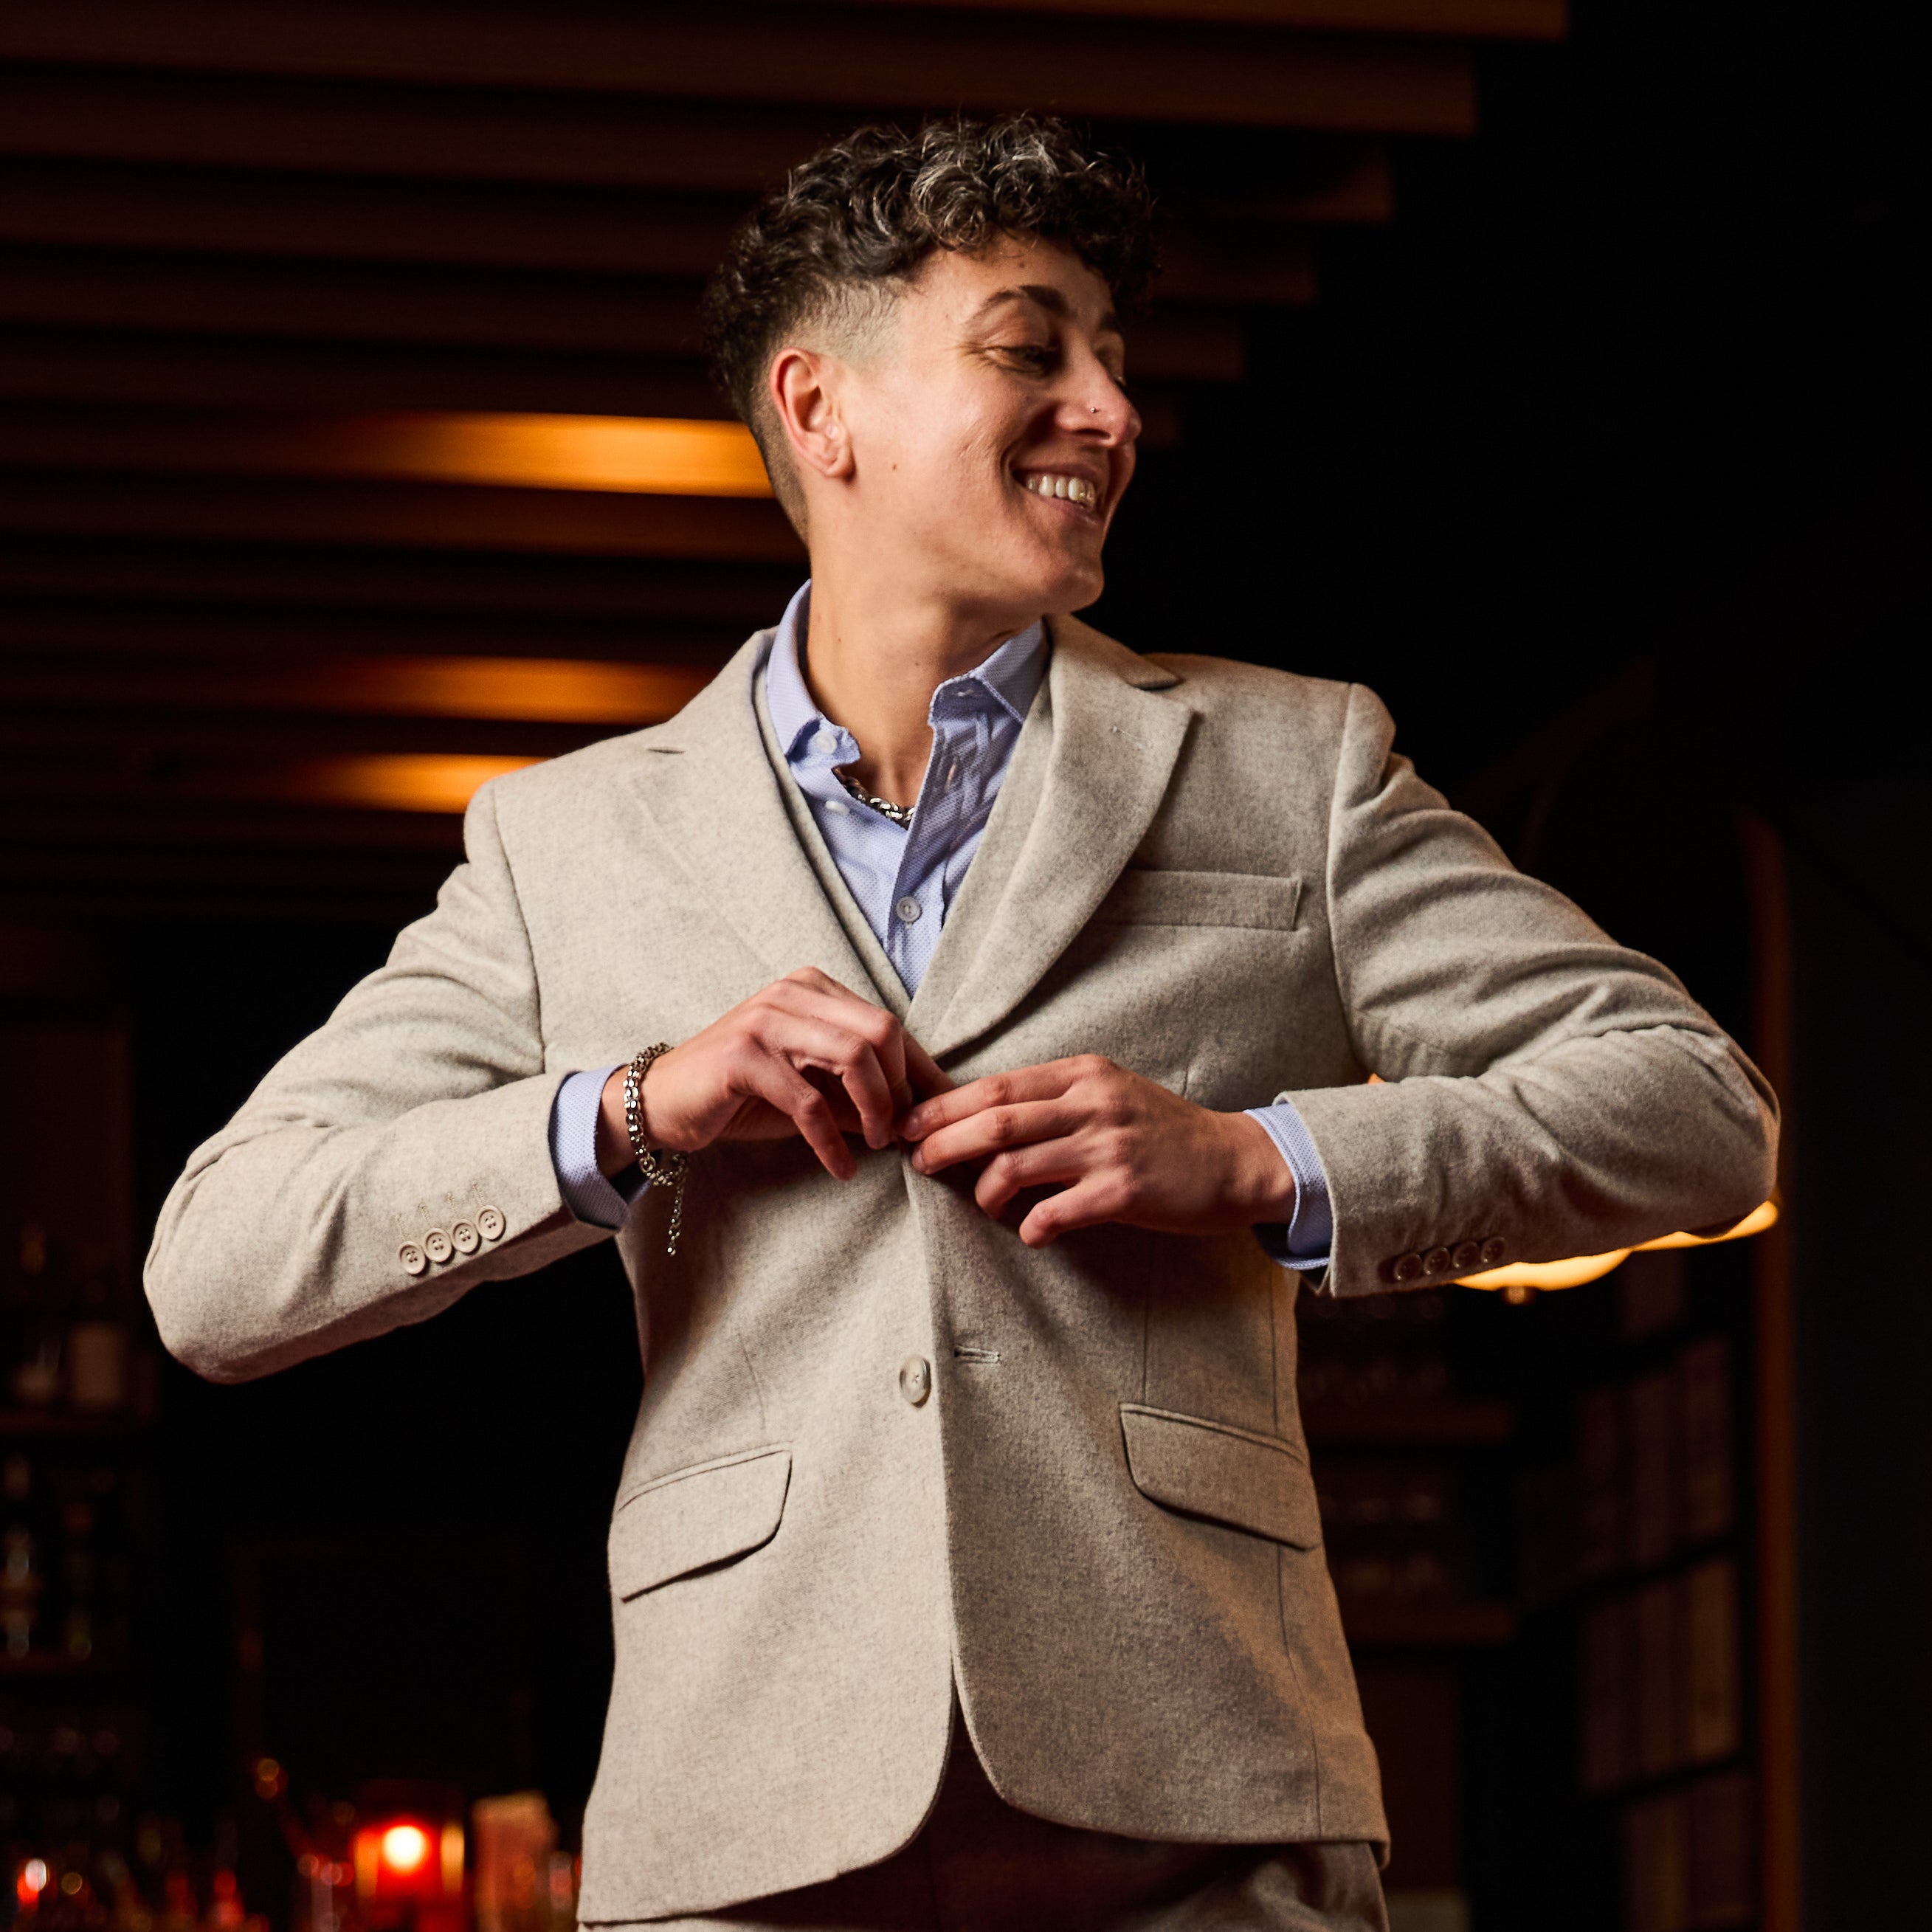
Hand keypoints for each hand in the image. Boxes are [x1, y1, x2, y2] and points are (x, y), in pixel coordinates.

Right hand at [597, 968, 948, 1181]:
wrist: (663, 1101)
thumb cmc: (744, 1094)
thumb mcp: (812, 1089)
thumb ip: (858, 1094)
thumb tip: (916, 1117)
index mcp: (814, 989)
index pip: (888, 1025)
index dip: (920, 1072)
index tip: (941, 1114)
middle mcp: (793, 993)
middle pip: (880, 1031)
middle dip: (900, 1088)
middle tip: (900, 1131)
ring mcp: (766, 1020)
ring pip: (852, 1056)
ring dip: (875, 1108)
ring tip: (879, 1144)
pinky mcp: (743, 1057)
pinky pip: (807, 1101)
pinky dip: (832, 1140)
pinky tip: (840, 1166)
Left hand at [901, 1054, 1294, 1246]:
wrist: (1234, 1161)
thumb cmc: (1163, 1132)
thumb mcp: (1110, 1094)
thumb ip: (1055, 1100)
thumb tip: (982, 1120)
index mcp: (1083, 1074)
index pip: (997, 1086)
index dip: (945, 1107)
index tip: (911, 1124)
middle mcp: (1092, 1104)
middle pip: (995, 1121)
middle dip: (944, 1143)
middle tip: (919, 1162)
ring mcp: (1107, 1147)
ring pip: (1015, 1166)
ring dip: (984, 1190)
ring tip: (983, 1203)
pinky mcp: (1123, 1192)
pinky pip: (1054, 1212)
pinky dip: (1031, 1226)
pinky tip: (1032, 1232)